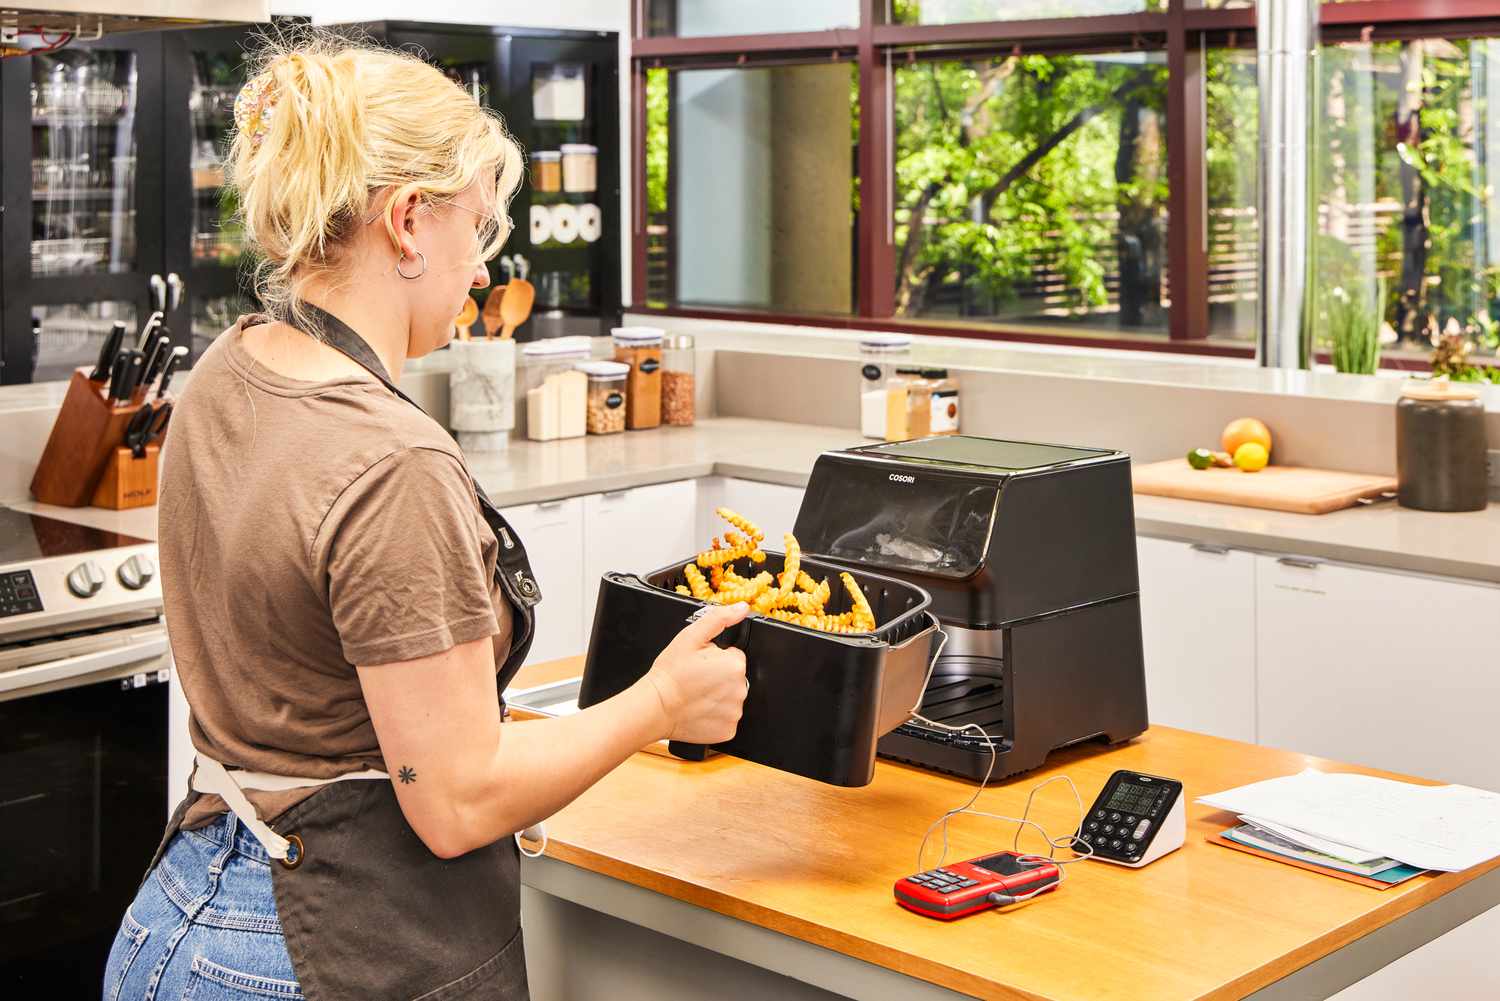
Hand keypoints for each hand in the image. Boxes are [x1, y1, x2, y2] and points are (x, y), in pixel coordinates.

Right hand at [643, 603, 749, 744]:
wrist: (654, 707)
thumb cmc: (669, 673)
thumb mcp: (690, 637)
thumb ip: (719, 618)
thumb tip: (741, 608)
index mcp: (735, 665)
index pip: (734, 657)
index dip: (716, 658)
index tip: (701, 664)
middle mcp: (741, 690)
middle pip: (734, 678)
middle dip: (718, 677)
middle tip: (696, 679)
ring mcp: (735, 712)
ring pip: (731, 698)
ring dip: (717, 696)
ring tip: (696, 694)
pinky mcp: (728, 730)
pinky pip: (726, 718)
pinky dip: (715, 715)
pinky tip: (699, 709)